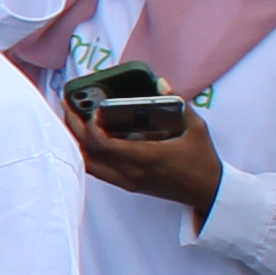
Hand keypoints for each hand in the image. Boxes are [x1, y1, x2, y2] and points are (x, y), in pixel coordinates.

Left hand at [61, 95, 225, 221]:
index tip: (94, 108)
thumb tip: (161, 82)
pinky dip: (87, 153)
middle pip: (88, 152)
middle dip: (73, 127)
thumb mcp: (196, 128)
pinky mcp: (127, 185)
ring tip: (73, 120)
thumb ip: (178, 103)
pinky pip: (97, 170)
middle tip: (68, 105)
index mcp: (145, 158)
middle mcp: (131, 172)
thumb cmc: (202, 160)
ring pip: (88, 164)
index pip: (103, 143)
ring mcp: (127, 181)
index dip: (91, 125)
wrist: (207, 191)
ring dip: (77, 141)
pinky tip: (88, 137)